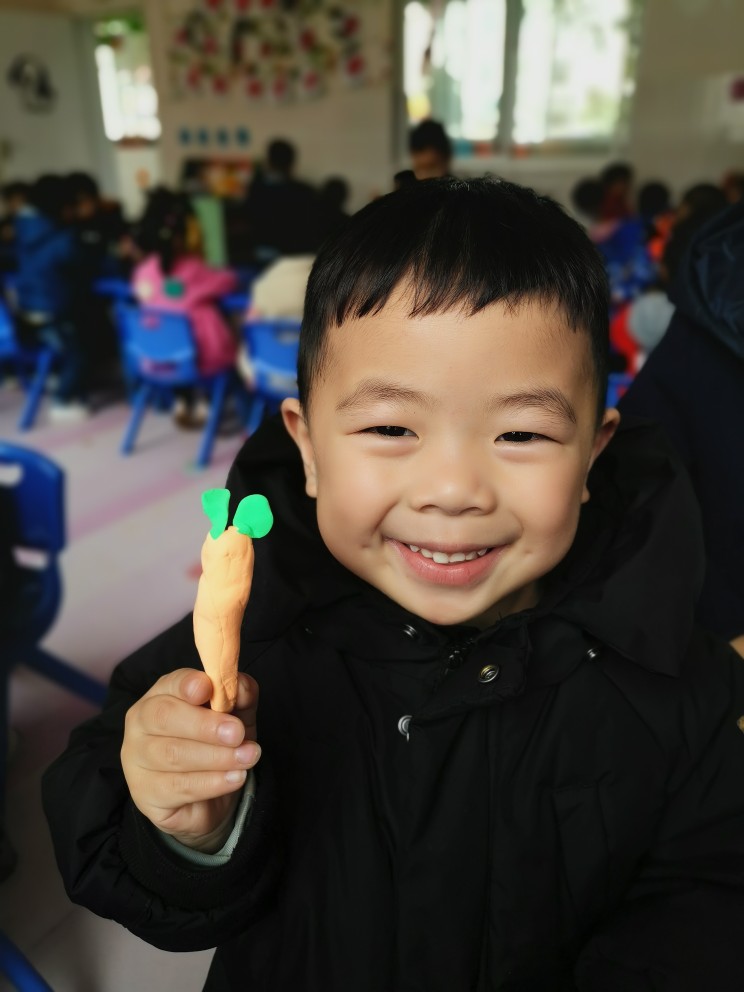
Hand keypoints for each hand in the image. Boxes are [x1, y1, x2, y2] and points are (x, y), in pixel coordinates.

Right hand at [121, 669, 259, 851]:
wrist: (212, 797)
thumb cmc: (219, 745)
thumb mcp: (238, 716)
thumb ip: (241, 697)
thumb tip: (240, 684)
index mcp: (163, 694)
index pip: (170, 683)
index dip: (188, 684)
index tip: (208, 689)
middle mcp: (142, 723)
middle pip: (164, 717)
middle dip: (205, 725)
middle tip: (237, 734)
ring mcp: (137, 759)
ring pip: (173, 754)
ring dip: (216, 757)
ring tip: (247, 758)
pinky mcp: (145, 793)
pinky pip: (177, 786)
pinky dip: (211, 782)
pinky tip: (234, 778)